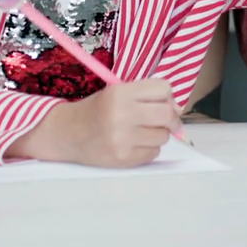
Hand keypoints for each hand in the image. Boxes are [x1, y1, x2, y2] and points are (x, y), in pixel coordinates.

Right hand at [8, 79, 181, 167]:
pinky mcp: (123, 158)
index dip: (167, 96)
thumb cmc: (97, 110)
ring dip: (158, 134)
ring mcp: (122, 139)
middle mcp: (121, 114)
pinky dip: (149, 149)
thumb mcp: (117, 92)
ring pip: (163, 136)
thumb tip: (178, 109)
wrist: (68, 134)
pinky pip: (153, 153)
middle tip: (168, 122)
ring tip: (141, 132)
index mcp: (120, 93)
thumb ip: (146, 96)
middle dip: (172, 119)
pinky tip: (134, 144)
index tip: (163, 103)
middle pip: (167, 114)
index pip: (163, 89)